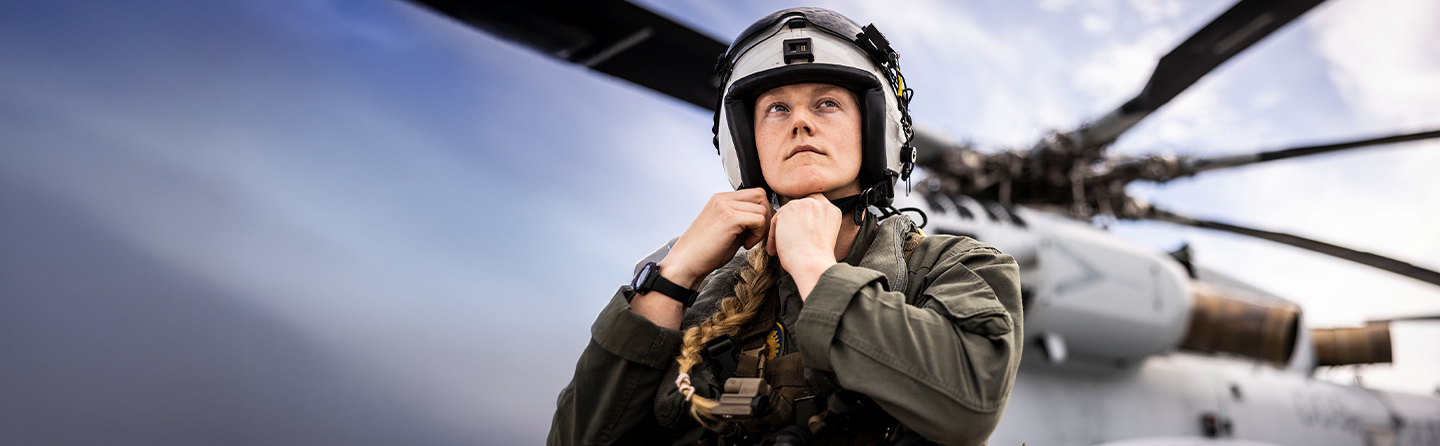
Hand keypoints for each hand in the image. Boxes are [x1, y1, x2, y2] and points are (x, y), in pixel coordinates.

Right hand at [657, 188, 772, 288]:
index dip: (761, 212)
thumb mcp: (726, 229)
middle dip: (766, 216)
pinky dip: (758, 234)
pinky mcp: (729, 217)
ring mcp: (725, 206)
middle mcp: (723, 198)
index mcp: (721, 199)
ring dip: (762, 227)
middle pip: (761, 195)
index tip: (755, 231)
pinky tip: (745, 245)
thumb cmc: (705, 251)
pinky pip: (759, 219)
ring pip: (762, 208)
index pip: (754, 194)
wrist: (686, 262)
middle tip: (756, 235)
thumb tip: (764, 219)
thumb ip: (743, 220)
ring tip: (748, 241)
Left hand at [767, 193, 841, 299]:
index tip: (799, 233)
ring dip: (781, 231)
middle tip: (788, 242)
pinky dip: (773, 236)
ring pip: (786, 214)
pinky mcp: (788, 209)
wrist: (813, 263)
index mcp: (831, 210)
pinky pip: (775, 220)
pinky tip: (775, 250)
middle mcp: (819, 203)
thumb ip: (816, 224)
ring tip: (780, 248)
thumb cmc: (818, 258)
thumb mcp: (824, 235)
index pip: (814, 207)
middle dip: (792, 224)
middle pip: (799, 208)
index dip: (805, 219)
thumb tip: (800, 226)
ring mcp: (804, 204)